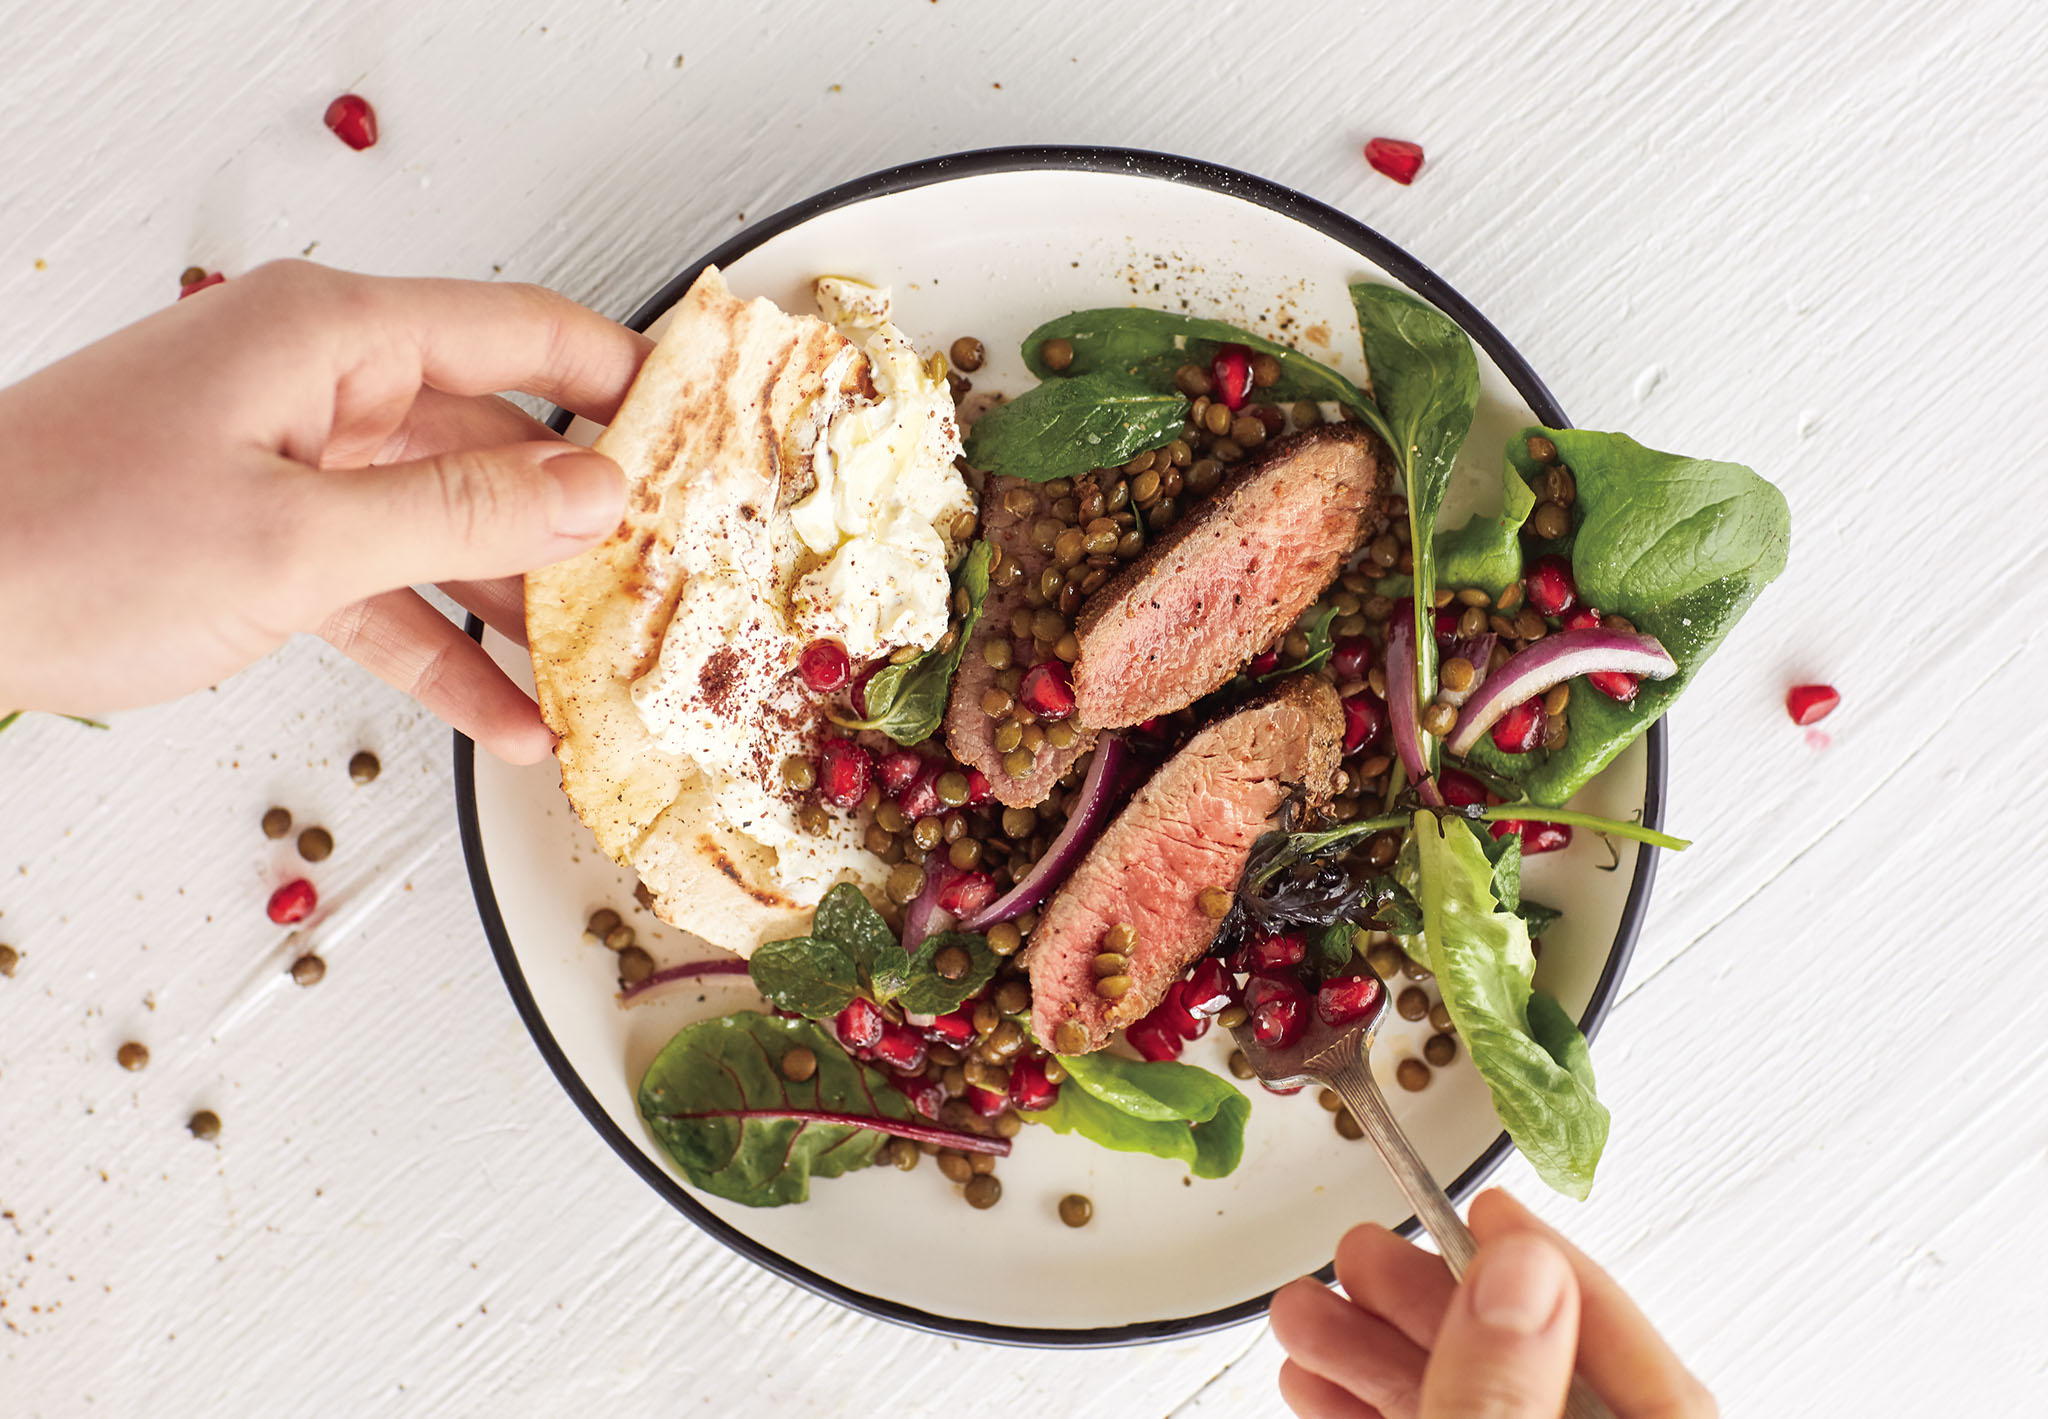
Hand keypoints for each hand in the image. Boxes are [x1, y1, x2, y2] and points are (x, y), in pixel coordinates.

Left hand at [0, 260, 651, 762]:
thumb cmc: (66, 541)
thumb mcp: (296, 539)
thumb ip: (463, 511)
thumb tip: (598, 492)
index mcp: (332, 337)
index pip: (526, 332)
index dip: (630, 379)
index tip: (712, 434)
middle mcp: (321, 386)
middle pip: (500, 437)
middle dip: (590, 515)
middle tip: (675, 574)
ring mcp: (294, 464)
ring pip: (451, 525)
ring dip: (524, 603)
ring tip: (607, 666)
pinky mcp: (267, 540)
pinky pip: (388, 591)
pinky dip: (444, 651)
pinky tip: (508, 719)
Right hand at [1270, 1188, 1714, 1417]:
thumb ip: (1499, 1394)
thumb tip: (1522, 1273)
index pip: (1648, 1374)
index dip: (1562, 1277)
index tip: (1495, 1212)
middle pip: (1542, 1379)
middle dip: (1435, 1309)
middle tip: (1363, 1256)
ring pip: (1474, 1411)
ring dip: (1381, 1360)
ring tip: (1307, 1318)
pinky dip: (1375, 1412)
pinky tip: (1318, 1388)